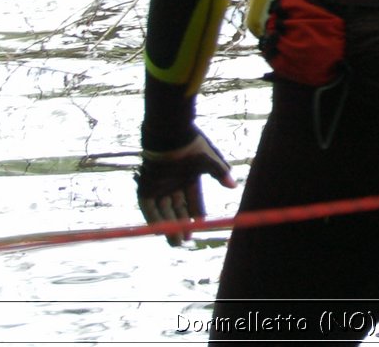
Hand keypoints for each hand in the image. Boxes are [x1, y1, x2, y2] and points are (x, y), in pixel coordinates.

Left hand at [135, 130, 236, 245]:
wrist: (170, 135)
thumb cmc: (191, 146)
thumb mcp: (210, 160)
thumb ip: (220, 173)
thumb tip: (233, 186)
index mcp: (188, 176)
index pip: (193, 199)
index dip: (197, 212)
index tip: (201, 226)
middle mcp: (173, 183)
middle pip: (178, 208)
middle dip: (182, 224)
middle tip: (187, 240)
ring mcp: (159, 185)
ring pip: (164, 211)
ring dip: (169, 226)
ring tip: (176, 242)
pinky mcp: (146, 187)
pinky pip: (149, 208)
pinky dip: (154, 220)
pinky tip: (160, 232)